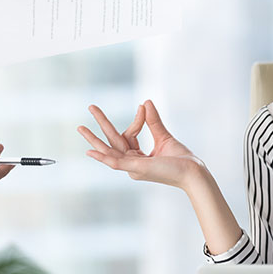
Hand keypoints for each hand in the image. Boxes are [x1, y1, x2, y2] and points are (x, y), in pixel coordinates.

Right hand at [78, 100, 204, 189]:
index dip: (136, 120)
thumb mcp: (163, 136)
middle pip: (112, 141)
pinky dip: (103, 157)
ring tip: (80, 127)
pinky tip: (90, 152)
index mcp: (138, 158)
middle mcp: (133, 164)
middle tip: (90, 106)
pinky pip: (115, 163)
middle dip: (101, 124)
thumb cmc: (181, 159)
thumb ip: (153, 121)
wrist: (192, 171)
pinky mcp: (136, 169)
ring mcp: (133, 167)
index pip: (129, 135)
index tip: (143, 107)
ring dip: (94, 139)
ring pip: (109, 151)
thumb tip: (145, 102)